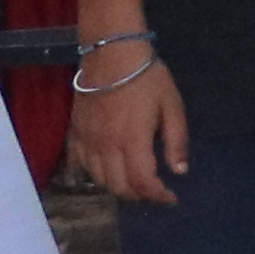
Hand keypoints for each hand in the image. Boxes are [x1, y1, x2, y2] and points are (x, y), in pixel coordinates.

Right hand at [64, 51, 189, 208]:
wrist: (110, 55)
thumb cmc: (147, 78)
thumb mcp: (172, 106)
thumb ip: (176, 141)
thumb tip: (179, 171)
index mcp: (133, 141)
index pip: (143, 182)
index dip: (158, 196)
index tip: (171, 198)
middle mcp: (106, 147)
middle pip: (119, 187)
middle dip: (139, 195)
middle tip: (154, 190)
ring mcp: (87, 141)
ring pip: (98, 179)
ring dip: (118, 186)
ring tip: (135, 181)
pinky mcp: (74, 133)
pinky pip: (80, 164)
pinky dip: (94, 174)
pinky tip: (108, 169)